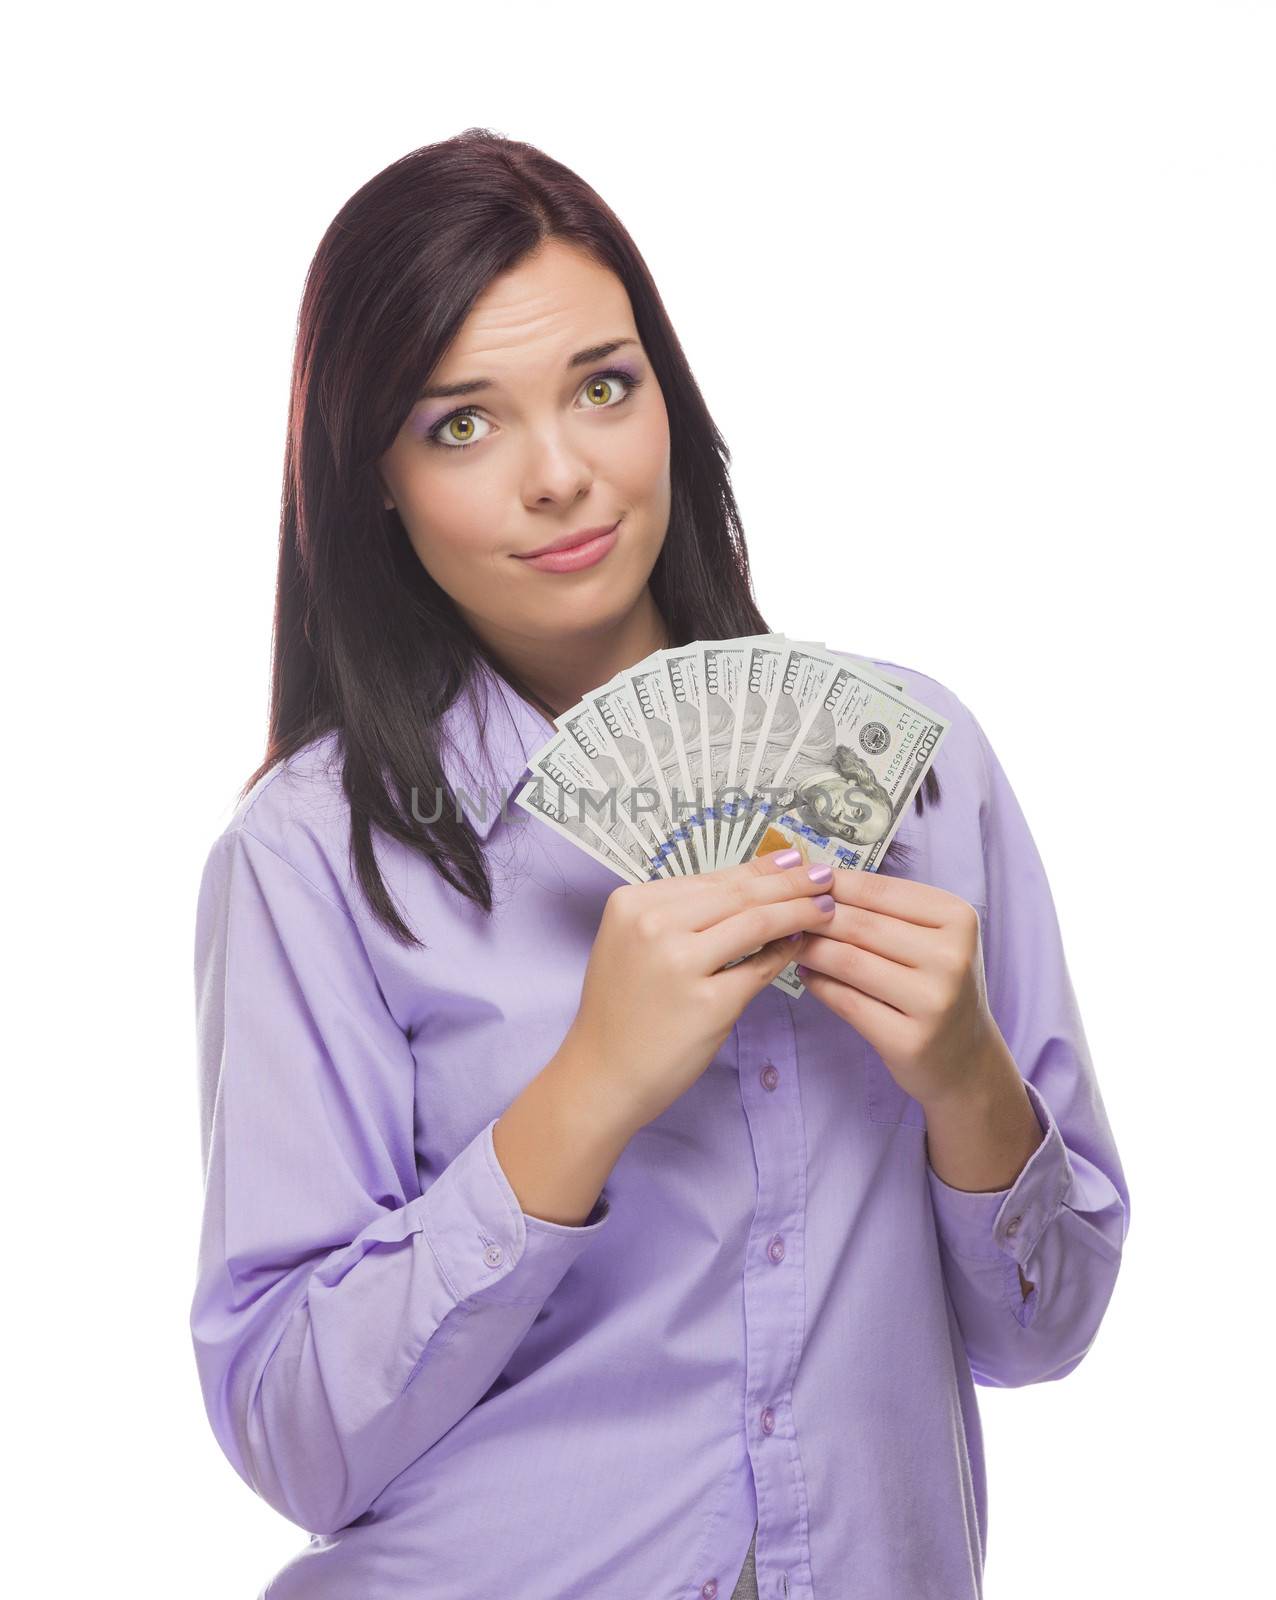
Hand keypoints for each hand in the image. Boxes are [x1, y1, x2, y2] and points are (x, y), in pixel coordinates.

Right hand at [563, 852, 838, 1136]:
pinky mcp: (707, 1003)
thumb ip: (681, 915)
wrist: (601, 1074)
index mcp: (633, 903)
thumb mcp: (634, 944)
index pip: (712, 877)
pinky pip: (759, 969)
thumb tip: (749, 885)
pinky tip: (802, 945)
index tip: (794, 858)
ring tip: (827, 907)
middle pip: (739, 894)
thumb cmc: (622, 1010)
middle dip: (790, 882)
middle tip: (825, 874)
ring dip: (798, 911)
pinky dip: (785, 953)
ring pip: (755, 923)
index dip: (760, 867)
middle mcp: (653, 926)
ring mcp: (680, 964)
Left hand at [795, 869, 1003, 1107]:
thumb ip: (883, 911)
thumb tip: (815, 883)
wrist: (966, 1057)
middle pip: (861, 925)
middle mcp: (951, 956)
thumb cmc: (937, 984)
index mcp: (958, 918)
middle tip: (783, 914)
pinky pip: (846, 1001)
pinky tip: (806, 975)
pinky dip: (818, 984)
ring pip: (849, 961)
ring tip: (790, 942)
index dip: (832, 884)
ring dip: (810, 949)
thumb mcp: (929, 938)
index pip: (879, 889)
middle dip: (813, 917)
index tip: (798, 882)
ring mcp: (933, 1001)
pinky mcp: (910, 1040)